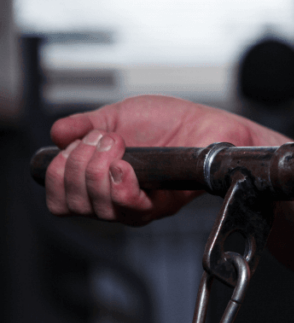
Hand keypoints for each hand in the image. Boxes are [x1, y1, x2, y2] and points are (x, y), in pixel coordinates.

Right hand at [44, 95, 260, 225]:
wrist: (207, 125)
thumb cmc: (168, 122)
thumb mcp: (117, 115)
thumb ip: (84, 124)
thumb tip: (56, 134)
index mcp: (99, 182)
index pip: (59, 200)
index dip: (56, 173)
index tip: (74, 144)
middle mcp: (115, 200)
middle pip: (73, 204)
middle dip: (77, 164)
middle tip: (101, 139)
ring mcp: (138, 205)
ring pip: (96, 207)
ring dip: (97, 168)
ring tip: (117, 144)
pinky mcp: (160, 206)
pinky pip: (127, 206)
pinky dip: (119, 182)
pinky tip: (125, 163)